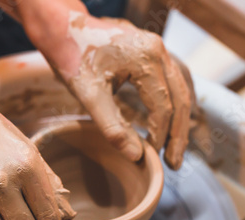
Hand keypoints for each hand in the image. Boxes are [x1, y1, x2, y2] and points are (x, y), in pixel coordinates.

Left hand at [31, 11, 191, 169]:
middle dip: (178, 134)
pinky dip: (174, 103)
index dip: (160, 137)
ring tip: (175, 149)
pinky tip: (171, 121)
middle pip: (181, 99)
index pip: (163, 107)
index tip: (151, 158)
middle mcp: (158, 50)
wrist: (63, 30)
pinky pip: (172, 80)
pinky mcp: (151, 52)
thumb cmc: (73, 59)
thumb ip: (112, 127)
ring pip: (180, 90)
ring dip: (179, 121)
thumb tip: (136, 156)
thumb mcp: (89, 96)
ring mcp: (157, 48)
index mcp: (146, 58)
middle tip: (174, 164)